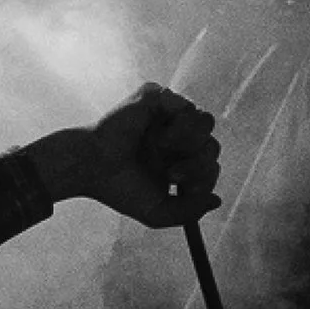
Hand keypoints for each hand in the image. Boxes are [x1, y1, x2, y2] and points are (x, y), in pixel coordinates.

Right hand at [26, 85, 220, 225]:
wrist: (92, 169)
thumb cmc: (118, 189)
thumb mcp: (156, 212)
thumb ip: (189, 211)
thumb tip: (217, 200)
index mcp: (176, 158)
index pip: (209, 162)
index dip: (204, 177)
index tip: (183, 189)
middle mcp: (175, 134)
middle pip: (212, 143)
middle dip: (198, 165)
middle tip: (172, 175)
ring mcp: (167, 114)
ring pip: (206, 122)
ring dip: (191, 143)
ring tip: (163, 152)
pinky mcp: (157, 97)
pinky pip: (188, 106)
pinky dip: (179, 127)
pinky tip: (158, 138)